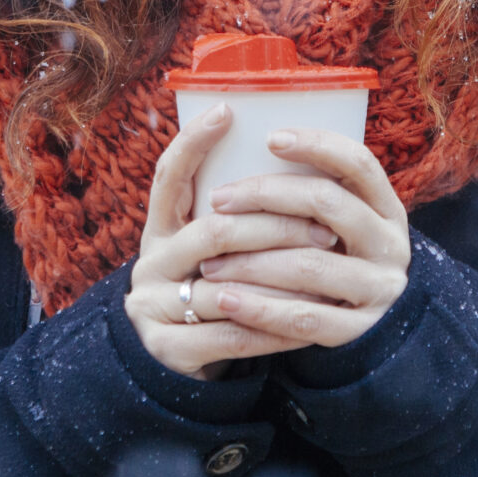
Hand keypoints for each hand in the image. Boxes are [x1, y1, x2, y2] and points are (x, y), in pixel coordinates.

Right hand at [126, 105, 340, 379]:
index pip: (167, 176)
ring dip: (283, 278)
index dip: (192, 142)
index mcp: (158, 231)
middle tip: (327, 227)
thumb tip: (290, 157)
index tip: (227, 111)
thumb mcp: (204, 251)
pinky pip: (232, 336)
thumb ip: (231, 215)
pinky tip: (309, 322)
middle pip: (213, 232)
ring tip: (327, 271)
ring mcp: (152, 309)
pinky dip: (274, 327)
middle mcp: (150, 264)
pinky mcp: (168, 350)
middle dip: (275, 226)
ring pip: (226, 286)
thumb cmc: (205, 291)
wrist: (170, 366)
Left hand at [195, 127, 409, 349]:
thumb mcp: (344, 224)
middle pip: (328, 204)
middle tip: (217, 199)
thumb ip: (313, 195)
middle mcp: (390, 245)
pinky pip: (304, 318)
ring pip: (311, 264)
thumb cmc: (340, 259)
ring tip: (208, 261)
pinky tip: (225, 300)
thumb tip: (257, 146)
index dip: (317, 145)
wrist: (379, 329)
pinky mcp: (358, 331)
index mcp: (387, 208)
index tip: (270, 138)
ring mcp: (378, 289)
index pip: (358, 163)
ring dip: (252, 260)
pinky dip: (260, 309)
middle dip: (266, 196)